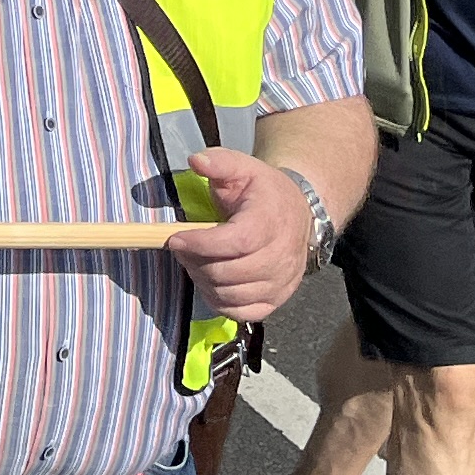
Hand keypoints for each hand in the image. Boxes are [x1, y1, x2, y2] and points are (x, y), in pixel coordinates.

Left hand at [163, 147, 315, 321]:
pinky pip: (242, 313)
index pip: (235, 242)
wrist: (299, 213)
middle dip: (196, 262)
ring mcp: (281, 282)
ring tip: (195, 261)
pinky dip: (219, 302)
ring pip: (232, 295)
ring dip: (203, 281)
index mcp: (270, 222)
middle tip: (182, 247)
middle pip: (230, 272)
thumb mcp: (243, 167)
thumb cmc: (264, 191)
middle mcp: (281, 256)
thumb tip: (196, 161)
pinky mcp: (277, 299)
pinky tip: (210, 282)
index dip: (201, 244)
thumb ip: (219, 162)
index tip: (175, 238)